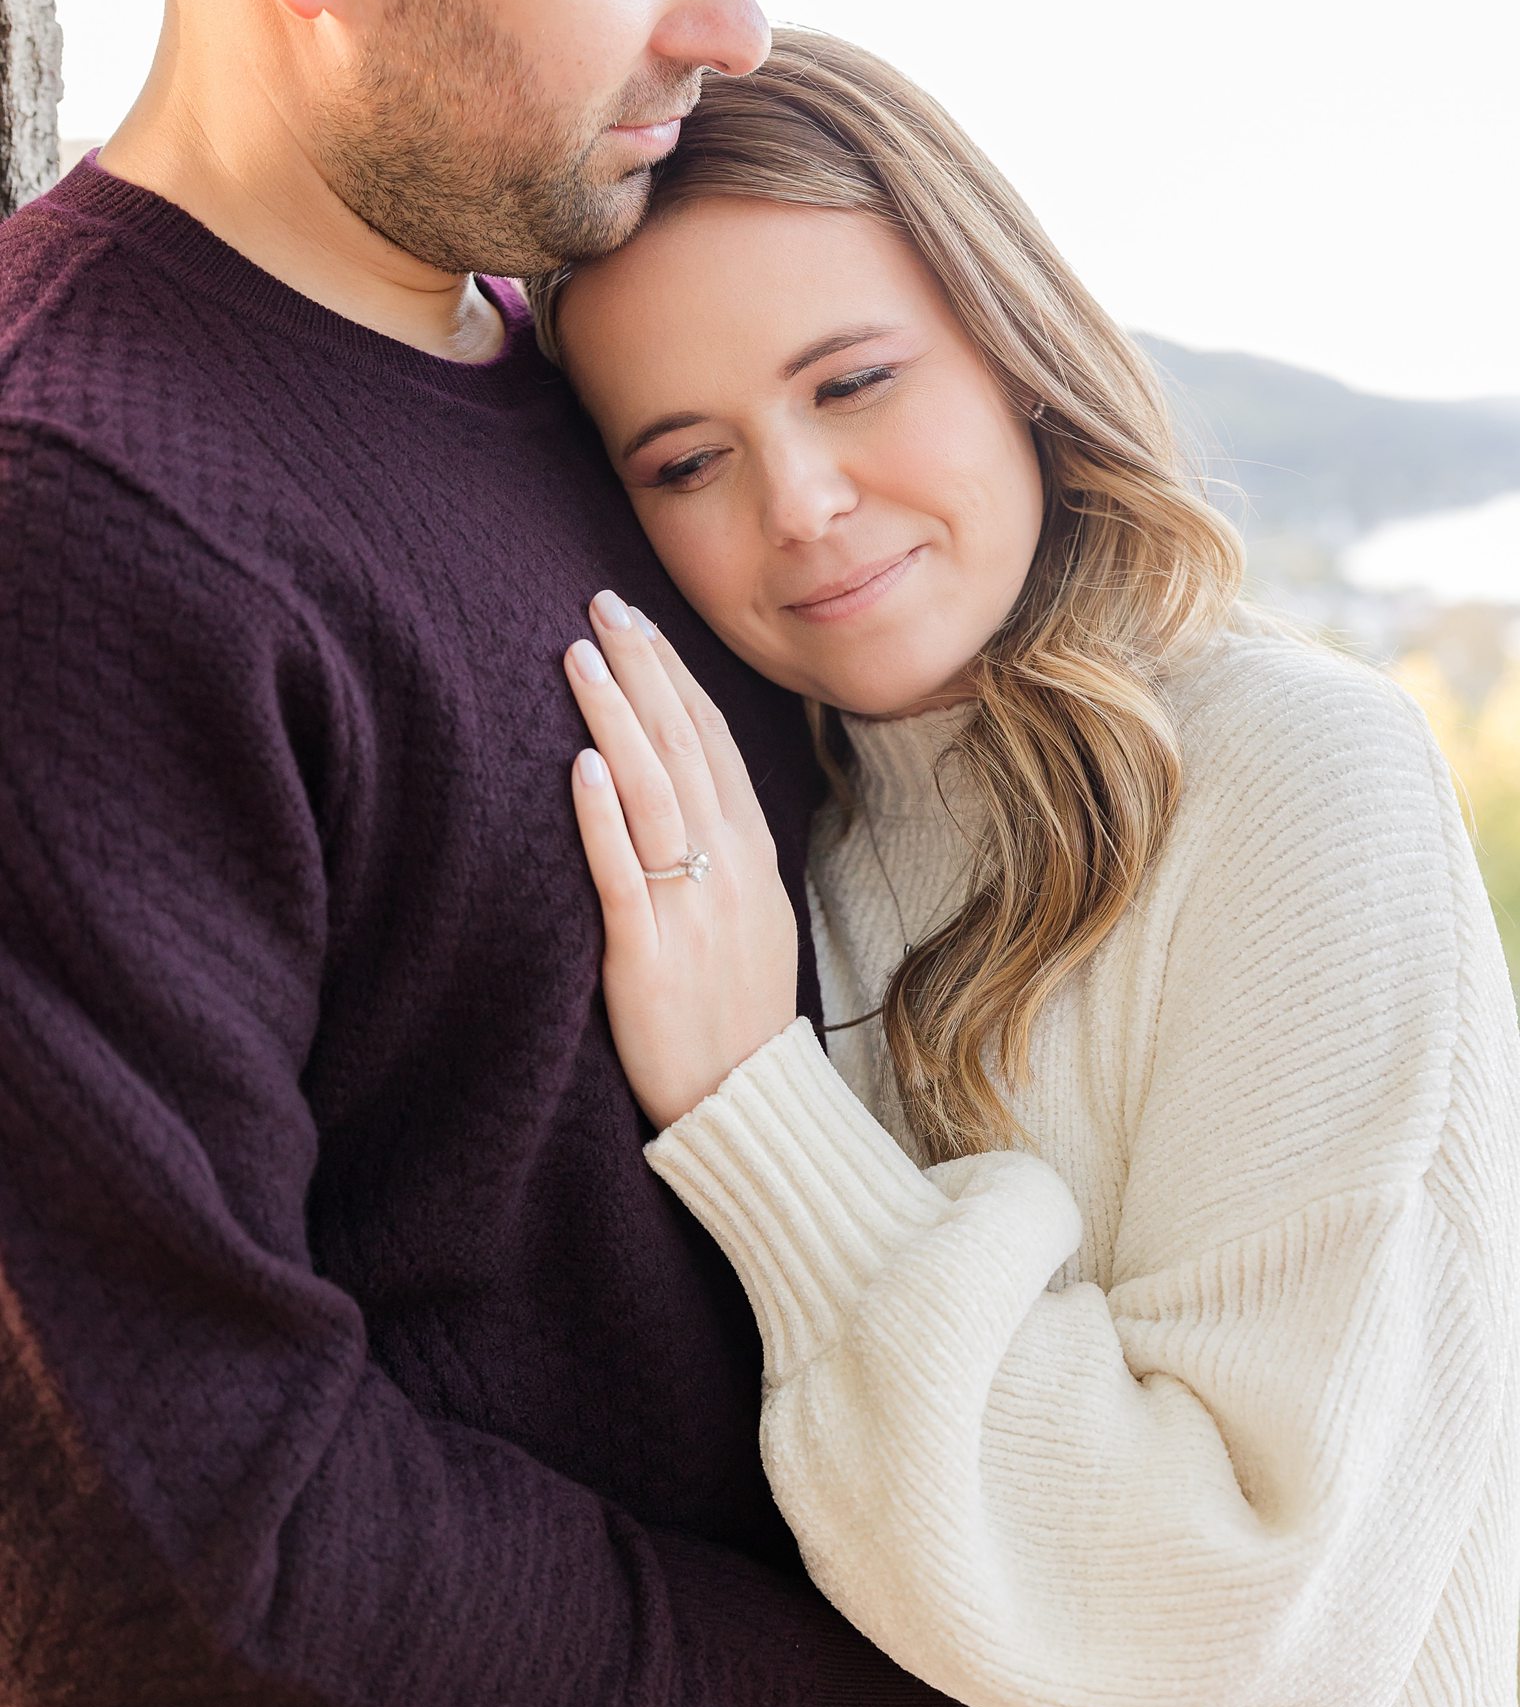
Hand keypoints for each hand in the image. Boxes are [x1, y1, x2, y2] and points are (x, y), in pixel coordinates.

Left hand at [564, 591, 800, 1130]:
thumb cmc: (736, 1011)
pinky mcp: (646, 956)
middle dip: (641, 669)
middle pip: (682, 747)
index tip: (640, 620)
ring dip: (615, 719)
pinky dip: (602, 818)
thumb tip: (694, 791)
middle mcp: (726, 868)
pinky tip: (581, 765)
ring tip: (578, 656)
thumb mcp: (754, 916)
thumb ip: (726, 850)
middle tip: (601, 604)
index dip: (674, 675)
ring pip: (652, 794)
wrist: (746, 1102)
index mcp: (751, 854)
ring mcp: (689, 909)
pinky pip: (623, 875)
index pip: (713, 741)